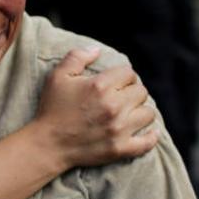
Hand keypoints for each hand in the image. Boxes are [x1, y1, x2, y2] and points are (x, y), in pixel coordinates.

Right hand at [33, 47, 157, 170]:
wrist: (47, 144)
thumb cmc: (52, 108)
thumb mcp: (57, 76)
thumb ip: (77, 57)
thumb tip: (96, 49)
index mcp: (100, 86)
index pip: (128, 73)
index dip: (122, 75)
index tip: (115, 81)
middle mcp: (113, 106)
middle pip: (141, 92)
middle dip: (132, 91)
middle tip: (121, 96)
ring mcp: (119, 129)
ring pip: (148, 114)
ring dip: (140, 110)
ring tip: (130, 112)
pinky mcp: (120, 149)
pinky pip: (147, 142)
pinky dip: (150, 136)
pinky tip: (147, 131)